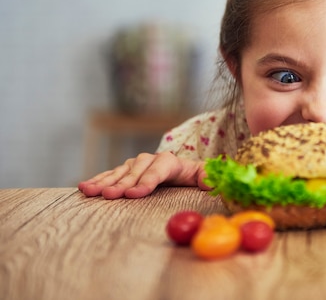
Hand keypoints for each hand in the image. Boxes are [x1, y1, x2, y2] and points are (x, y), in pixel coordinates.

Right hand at [78, 152, 208, 198]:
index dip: (146, 182)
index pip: (158, 170)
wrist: (185, 171)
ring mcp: (136, 164)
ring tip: (90, 192)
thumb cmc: (195, 177)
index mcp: (171, 162)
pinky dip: (98, 180)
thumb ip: (209, 178)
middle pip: (135, 173)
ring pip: (119, 173)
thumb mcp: (206, 176)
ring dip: (104, 182)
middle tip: (109, 196)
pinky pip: (110, 175)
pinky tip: (85, 187)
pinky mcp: (126, 171)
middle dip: (122, 184)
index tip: (134, 194)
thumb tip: (211, 181)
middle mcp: (151, 160)